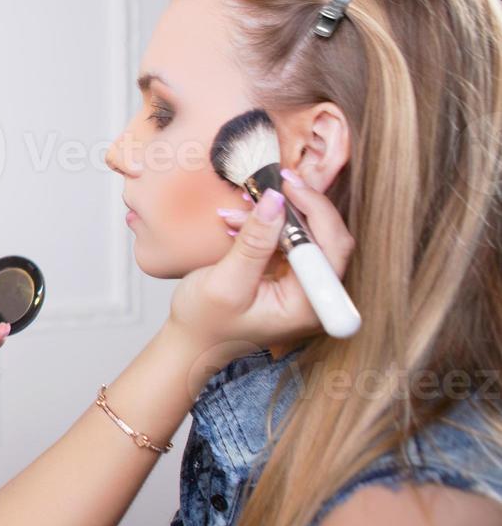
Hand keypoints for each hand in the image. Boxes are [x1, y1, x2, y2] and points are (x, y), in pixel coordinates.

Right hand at [170, 167, 355, 364]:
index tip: (288, 186)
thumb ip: (253, 243)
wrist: (193, 341)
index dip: (316, 211)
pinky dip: (266, 227)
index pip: (332, 249)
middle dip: (297, 209)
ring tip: (236, 213)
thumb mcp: (225, 282)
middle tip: (272, 184)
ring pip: (307, 236)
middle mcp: (315, 297)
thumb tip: (275, 201)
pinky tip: (238, 224)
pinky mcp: (290, 277)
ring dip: (275, 218)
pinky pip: (289, 242)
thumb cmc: (205, 322)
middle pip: (326, 238)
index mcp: (308, 306)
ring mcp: (304, 287)